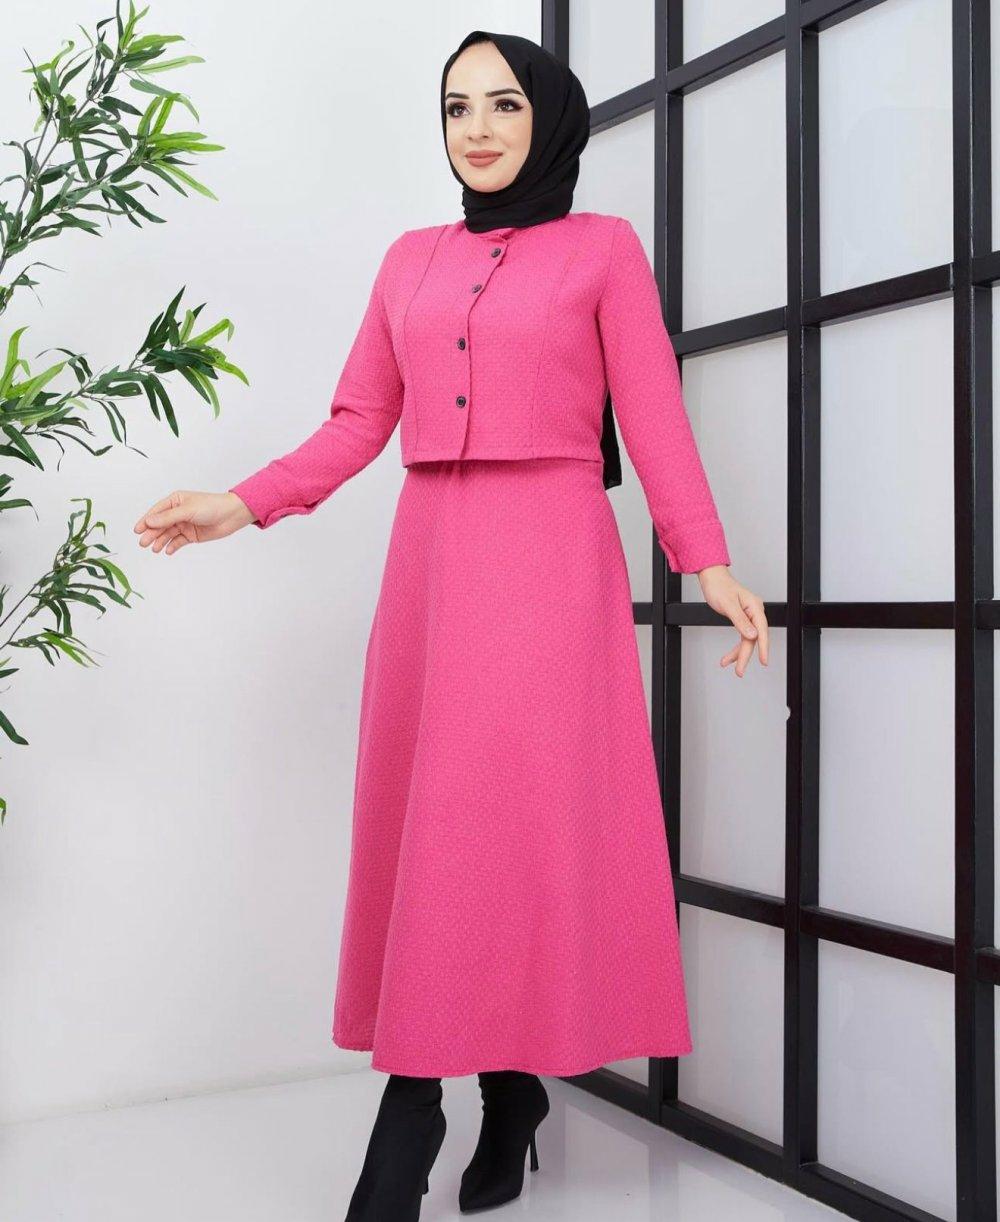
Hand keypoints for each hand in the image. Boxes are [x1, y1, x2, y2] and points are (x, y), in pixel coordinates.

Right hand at [133, 491, 255, 554]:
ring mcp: (185, 524)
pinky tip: (167, 551)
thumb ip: (168, 517)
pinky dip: (172, 546)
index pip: (157, 511)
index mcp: (176, 501)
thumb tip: (149, 521)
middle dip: (151, 533)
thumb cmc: (211, 506)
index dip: (146, 520)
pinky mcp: (192, 535)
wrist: (232, 515)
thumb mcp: (187, 510)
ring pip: (168, 534)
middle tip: (143, 543)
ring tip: (154, 549)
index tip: (137, 530)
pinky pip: (178, 541)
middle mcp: (178, 512)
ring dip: (160, 541)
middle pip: (161, 524)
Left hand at [696, 564, 767, 676]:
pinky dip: (735, 647)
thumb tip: (752, 635)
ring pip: (747, 640)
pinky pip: (742, 636)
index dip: (763, 647)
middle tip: (740, 671)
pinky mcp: (742, 618)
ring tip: (727, 664)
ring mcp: (749, 616)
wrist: (712, 578)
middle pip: (753, 639)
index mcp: (754, 607)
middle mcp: (754, 612)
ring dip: (738, 654)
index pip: (761, 630)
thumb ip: (740, 621)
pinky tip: (729, 656)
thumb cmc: (719, 587)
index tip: (764, 661)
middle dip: (745, 656)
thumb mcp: (728, 605)